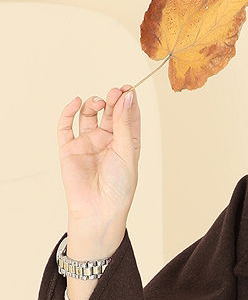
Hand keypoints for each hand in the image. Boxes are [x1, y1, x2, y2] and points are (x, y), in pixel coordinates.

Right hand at [57, 86, 140, 229]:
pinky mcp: (69, 148)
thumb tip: (127, 96)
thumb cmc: (119, 188)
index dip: (128, 101)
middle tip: (116, 92)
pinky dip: (69, 112)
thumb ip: (124, 124)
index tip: (129, 89)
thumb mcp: (126, 152)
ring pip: (89, 115)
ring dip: (94, 104)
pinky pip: (66, 126)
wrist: (99, 210)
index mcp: (125, 144)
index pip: (128, 116)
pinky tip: (76, 102)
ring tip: (100, 102)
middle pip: (110, 112)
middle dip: (113, 100)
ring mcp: (88, 143)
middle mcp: (107, 141)